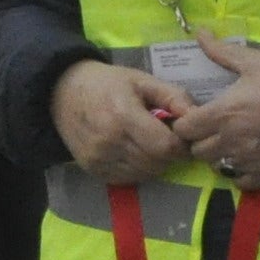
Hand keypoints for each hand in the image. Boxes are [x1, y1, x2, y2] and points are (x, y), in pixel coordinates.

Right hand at [53, 57, 190, 185]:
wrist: (62, 92)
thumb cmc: (107, 83)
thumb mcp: (142, 80)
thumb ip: (174, 96)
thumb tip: (197, 117)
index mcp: (124, 115)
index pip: (166, 146)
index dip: (181, 145)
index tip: (183, 136)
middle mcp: (110, 142)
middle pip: (157, 163)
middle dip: (170, 154)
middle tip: (168, 139)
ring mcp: (99, 159)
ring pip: (144, 174)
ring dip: (155, 163)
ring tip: (150, 144)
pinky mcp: (92, 170)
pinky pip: (128, 179)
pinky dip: (138, 169)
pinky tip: (134, 152)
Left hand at [165, 37, 259, 185]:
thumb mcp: (253, 60)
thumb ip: (221, 52)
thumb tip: (199, 32)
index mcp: (222, 114)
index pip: (184, 128)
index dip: (186, 121)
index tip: (196, 114)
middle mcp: (230, 141)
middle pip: (197, 150)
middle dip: (200, 139)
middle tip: (212, 128)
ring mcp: (247, 159)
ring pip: (217, 166)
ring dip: (218, 156)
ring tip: (229, 142)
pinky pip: (241, 181)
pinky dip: (239, 172)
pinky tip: (246, 158)